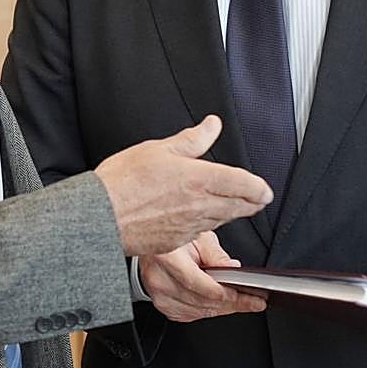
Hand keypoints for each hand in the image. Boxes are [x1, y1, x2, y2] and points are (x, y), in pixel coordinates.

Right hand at [94, 115, 271, 254]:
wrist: (101, 216)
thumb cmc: (123, 182)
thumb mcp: (159, 149)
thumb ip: (192, 139)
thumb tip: (211, 125)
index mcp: (200, 179)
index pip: (245, 185)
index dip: (260, 188)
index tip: (265, 189)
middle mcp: (200, 205)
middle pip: (241, 207)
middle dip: (253, 203)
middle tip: (259, 199)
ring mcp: (190, 226)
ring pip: (223, 220)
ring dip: (232, 213)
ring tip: (235, 205)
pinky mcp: (178, 241)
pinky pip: (202, 233)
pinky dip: (208, 224)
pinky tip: (202, 218)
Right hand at [139, 231, 266, 321]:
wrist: (152, 243)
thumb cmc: (174, 237)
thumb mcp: (197, 234)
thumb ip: (215, 254)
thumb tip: (233, 269)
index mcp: (166, 257)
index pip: (200, 285)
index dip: (225, 293)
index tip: (247, 296)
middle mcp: (158, 279)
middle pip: (201, 301)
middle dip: (231, 304)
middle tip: (254, 302)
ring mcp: (158, 295)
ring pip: (197, 311)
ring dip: (222, 309)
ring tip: (243, 303)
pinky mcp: (162, 304)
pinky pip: (190, 315)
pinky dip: (207, 311)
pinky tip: (220, 304)